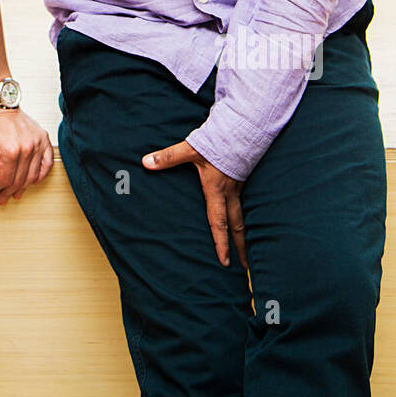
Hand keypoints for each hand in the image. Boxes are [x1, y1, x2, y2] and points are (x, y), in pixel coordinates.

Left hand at [0, 109, 53, 204]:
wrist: (1, 107)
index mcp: (9, 150)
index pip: (6, 179)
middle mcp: (26, 148)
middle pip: (19, 180)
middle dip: (9, 191)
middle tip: (4, 197)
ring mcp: (37, 144)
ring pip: (32, 175)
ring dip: (23, 187)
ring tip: (16, 192)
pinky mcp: (44, 140)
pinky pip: (47, 164)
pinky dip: (41, 175)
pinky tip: (34, 180)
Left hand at [142, 139, 247, 268]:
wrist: (242, 128)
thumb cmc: (217, 141)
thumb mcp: (190, 149)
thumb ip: (168, 157)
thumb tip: (146, 162)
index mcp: (217, 190)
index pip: (218, 223)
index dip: (221, 243)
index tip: (225, 262)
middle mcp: (230, 193)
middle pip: (237, 226)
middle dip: (241, 247)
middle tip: (245, 268)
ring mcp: (240, 187)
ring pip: (244, 216)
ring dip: (246, 234)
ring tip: (249, 251)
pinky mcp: (243, 178)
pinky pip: (245, 203)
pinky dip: (246, 216)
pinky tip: (246, 221)